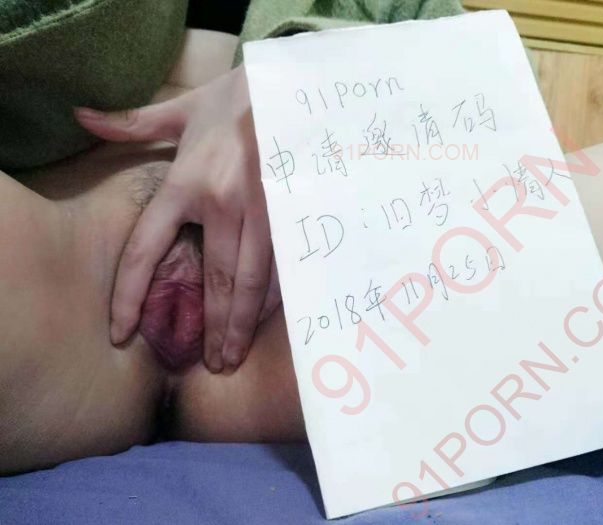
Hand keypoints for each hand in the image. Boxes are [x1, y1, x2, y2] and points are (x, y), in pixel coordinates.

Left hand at [76, 66, 280, 371]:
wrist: (292, 85)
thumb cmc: (233, 100)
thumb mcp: (180, 111)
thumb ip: (133, 124)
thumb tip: (82, 116)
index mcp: (186, 183)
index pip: (146, 248)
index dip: (129, 294)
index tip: (121, 332)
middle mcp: (223, 204)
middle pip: (215, 279)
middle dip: (213, 327)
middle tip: (213, 365)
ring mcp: (263, 212)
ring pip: (253, 281)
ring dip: (243, 323)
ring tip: (235, 356)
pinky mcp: (293, 213)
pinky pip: (283, 264)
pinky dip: (274, 298)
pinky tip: (266, 320)